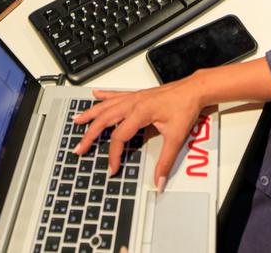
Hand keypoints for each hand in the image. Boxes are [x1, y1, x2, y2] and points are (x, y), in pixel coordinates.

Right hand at [72, 80, 205, 190]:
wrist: (194, 90)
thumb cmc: (185, 107)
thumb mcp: (176, 137)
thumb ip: (165, 161)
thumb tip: (159, 180)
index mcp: (140, 113)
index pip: (119, 137)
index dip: (114, 155)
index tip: (112, 168)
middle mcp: (133, 103)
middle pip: (105, 120)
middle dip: (90, 135)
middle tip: (79, 148)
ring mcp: (134, 97)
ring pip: (106, 105)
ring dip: (90, 114)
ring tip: (76, 121)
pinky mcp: (138, 95)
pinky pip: (116, 94)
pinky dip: (104, 95)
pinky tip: (95, 94)